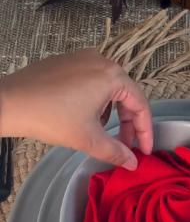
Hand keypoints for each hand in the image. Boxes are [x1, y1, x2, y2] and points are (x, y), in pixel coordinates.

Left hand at [0, 49, 151, 168]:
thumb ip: (116, 152)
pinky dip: (96, 100)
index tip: (143, 151)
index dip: (145, 131)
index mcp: (113, 76)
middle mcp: (102, 61)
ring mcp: (83, 58)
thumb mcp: (88, 139)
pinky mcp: (67, 61)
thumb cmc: (50, 117)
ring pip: (109, 88)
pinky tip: (85, 117)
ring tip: (102, 134)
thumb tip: (133, 163)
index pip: (140, 105)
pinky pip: (91, 81)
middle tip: (126, 145)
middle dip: (127, 123)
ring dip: (112, 112)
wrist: (9, 103)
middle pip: (126, 95)